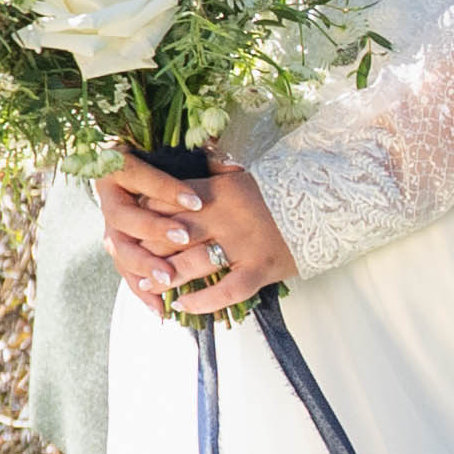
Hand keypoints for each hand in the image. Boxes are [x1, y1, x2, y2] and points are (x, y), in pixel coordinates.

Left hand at [102, 155, 294, 318]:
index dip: (143, 216)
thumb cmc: (276, 191)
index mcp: (216, 191)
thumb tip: (189, 149)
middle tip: (130, 260)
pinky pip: (226, 291)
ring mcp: (242, 245)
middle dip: (146, 249)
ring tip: (147, 285)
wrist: (324, 207)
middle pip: (171, 234)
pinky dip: (202, 301)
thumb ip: (211, 166)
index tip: (131, 225)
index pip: (165, 203)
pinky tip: (183, 304)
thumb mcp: (240, 172)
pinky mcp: (259, 269)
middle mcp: (225, 218)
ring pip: (192, 264)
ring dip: (164, 277)